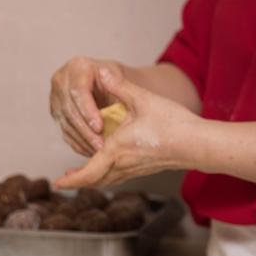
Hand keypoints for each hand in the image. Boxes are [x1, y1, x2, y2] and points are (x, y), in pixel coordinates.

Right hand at [50, 57, 125, 155]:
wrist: (110, 86)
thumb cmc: (119, 82)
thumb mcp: (121, 79)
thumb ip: (117, 82)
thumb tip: (110, 79)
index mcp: (77, 67)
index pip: (78, 91)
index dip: (87, 111)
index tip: (99, 127)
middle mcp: (61, 81)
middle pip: (69, 110)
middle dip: (85, 131)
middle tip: (100, 146)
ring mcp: (55, 98)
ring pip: (66, 124)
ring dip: (82, 140)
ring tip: (98, 152)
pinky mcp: (56, 114)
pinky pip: (65, 132)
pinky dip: (78, 143)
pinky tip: (90, 151)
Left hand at [54, 66, 199, 189]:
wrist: (198, 144)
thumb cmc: (173, 123)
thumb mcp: (143, 100)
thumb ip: (120, 86)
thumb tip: (101, 72)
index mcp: (116, 151)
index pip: (87, 172)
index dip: (71, 179)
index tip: (57, 183)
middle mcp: (122, 165)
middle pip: (93, 181)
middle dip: (76, 182)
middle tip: (61, 183)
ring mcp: (133, 170)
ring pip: (105, 181)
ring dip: (90, 180)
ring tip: (77, 177)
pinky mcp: (143, 169)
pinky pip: (117, 177)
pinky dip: (105, 176)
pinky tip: (104, 169)